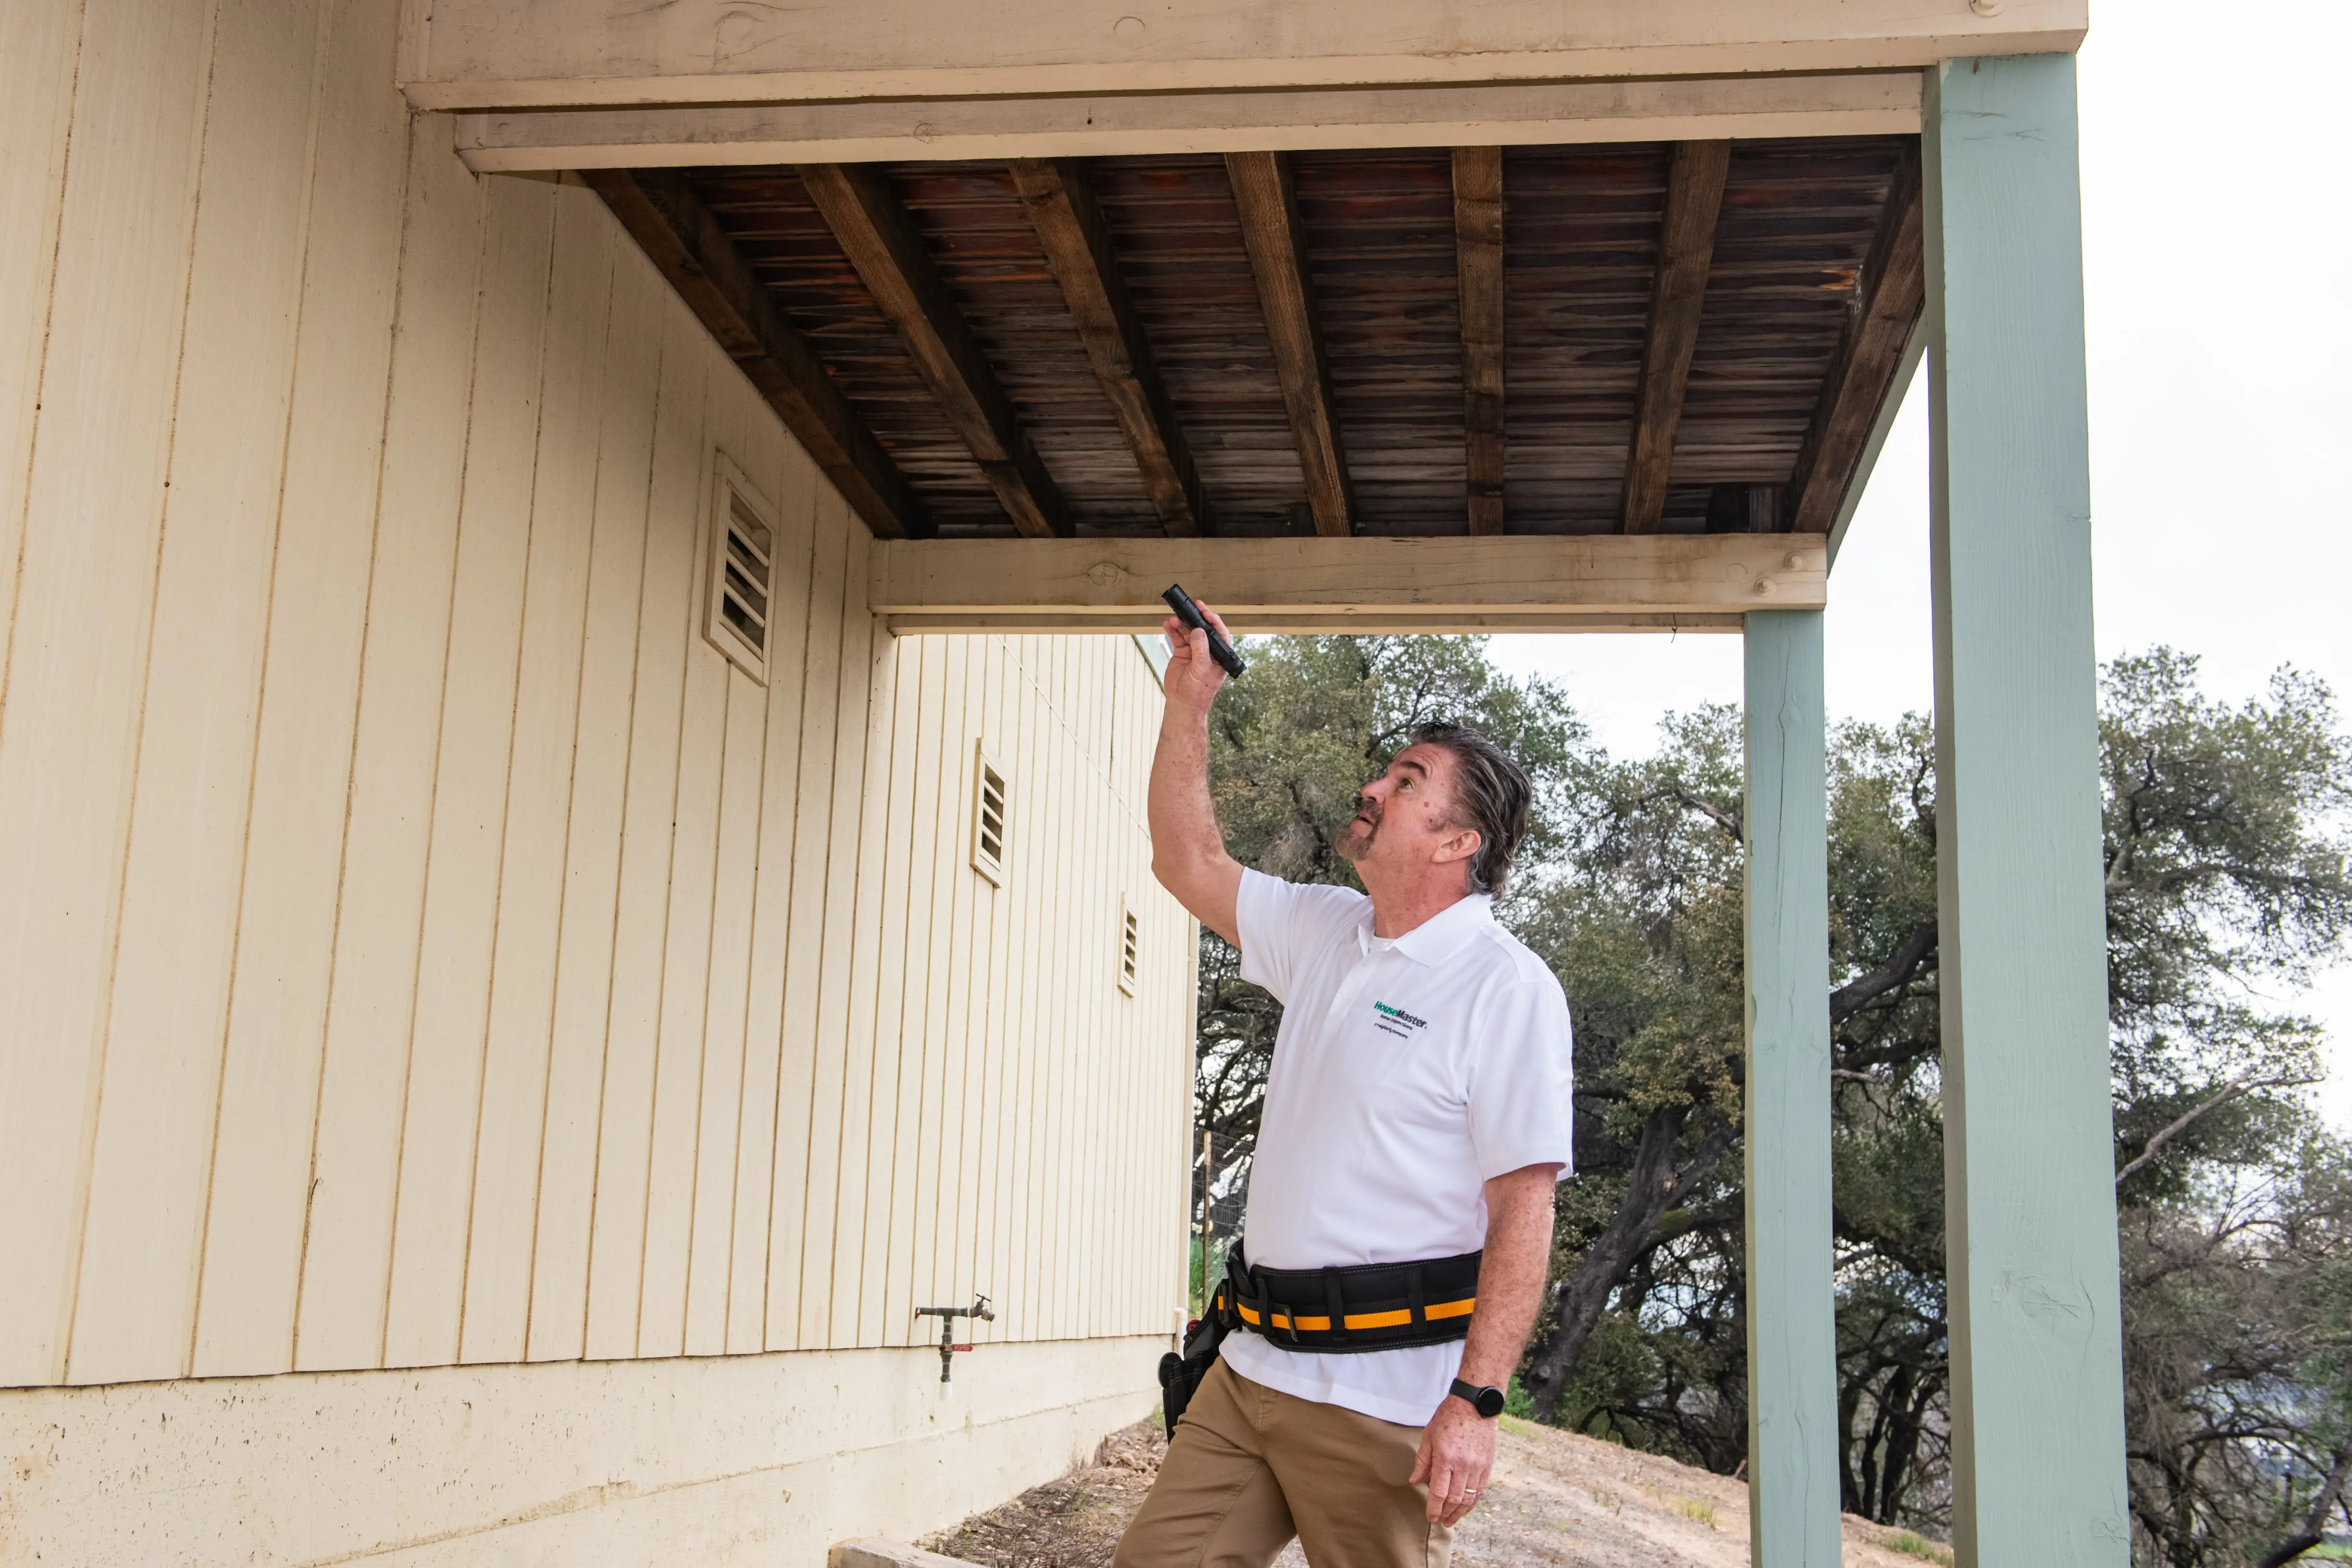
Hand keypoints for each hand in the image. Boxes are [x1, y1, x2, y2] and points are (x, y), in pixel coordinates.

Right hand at [1159, 601, 1232, 713]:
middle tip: (1190, 607)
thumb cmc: (1198, 692)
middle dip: (1196, 618)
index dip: (1213, 621)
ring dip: (1182, 624)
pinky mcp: (1182, 653)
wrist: (1182, 703)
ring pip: (1189, 632)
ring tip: (1174, 619)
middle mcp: (1208, 651)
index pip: (1219, 633)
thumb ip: (1200, 649)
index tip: (1205, 611)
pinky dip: (1173, 630)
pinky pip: (1178, 638)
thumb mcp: (1202, 670)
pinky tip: (1168, 625)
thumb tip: (1199, 631)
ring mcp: (1194, 651)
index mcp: (1219, 655)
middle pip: (1203, 629)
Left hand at [1409, 1395, 1494, 1524]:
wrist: (1475, 1405)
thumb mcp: (1429, 1436)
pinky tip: (1466, 1507)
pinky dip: (1472, 1502)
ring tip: (1451, 1519)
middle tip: (1439, 1520)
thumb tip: (1415, 1481)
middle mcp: (1463, 1465)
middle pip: (1454, 1499)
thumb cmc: (1449, 1418)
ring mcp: (1477, 1466)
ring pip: (1469, 1498)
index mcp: (1445, 1458)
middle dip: (1445, 1513)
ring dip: (1460, 1512)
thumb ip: (1422, 1461)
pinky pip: (1481, 1490)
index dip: (1434, 1508)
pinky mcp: (1487, 1466)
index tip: (1430, 1517)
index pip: (1439, 1492)